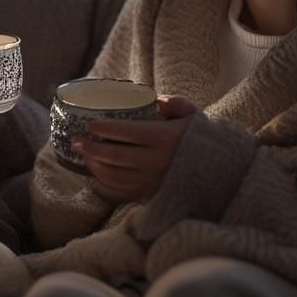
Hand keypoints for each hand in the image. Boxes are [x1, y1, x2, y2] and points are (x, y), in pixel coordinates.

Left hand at [74, 94, 197, 204]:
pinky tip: (95, 175)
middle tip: (76, 141)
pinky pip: (122, 193)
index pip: (129, 133)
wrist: (220, 174)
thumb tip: (156, 100)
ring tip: (83, 156)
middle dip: (91, 148)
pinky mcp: (152, 196)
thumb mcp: (194, 116)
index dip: (106, 129)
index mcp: (168, 138)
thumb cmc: (201, 140)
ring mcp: (154, 182)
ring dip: (95, 166)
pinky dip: (104, 185)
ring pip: (116, 177)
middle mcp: (159, 162)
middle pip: (116, 156)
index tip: (90, 124)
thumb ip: (177, 104)